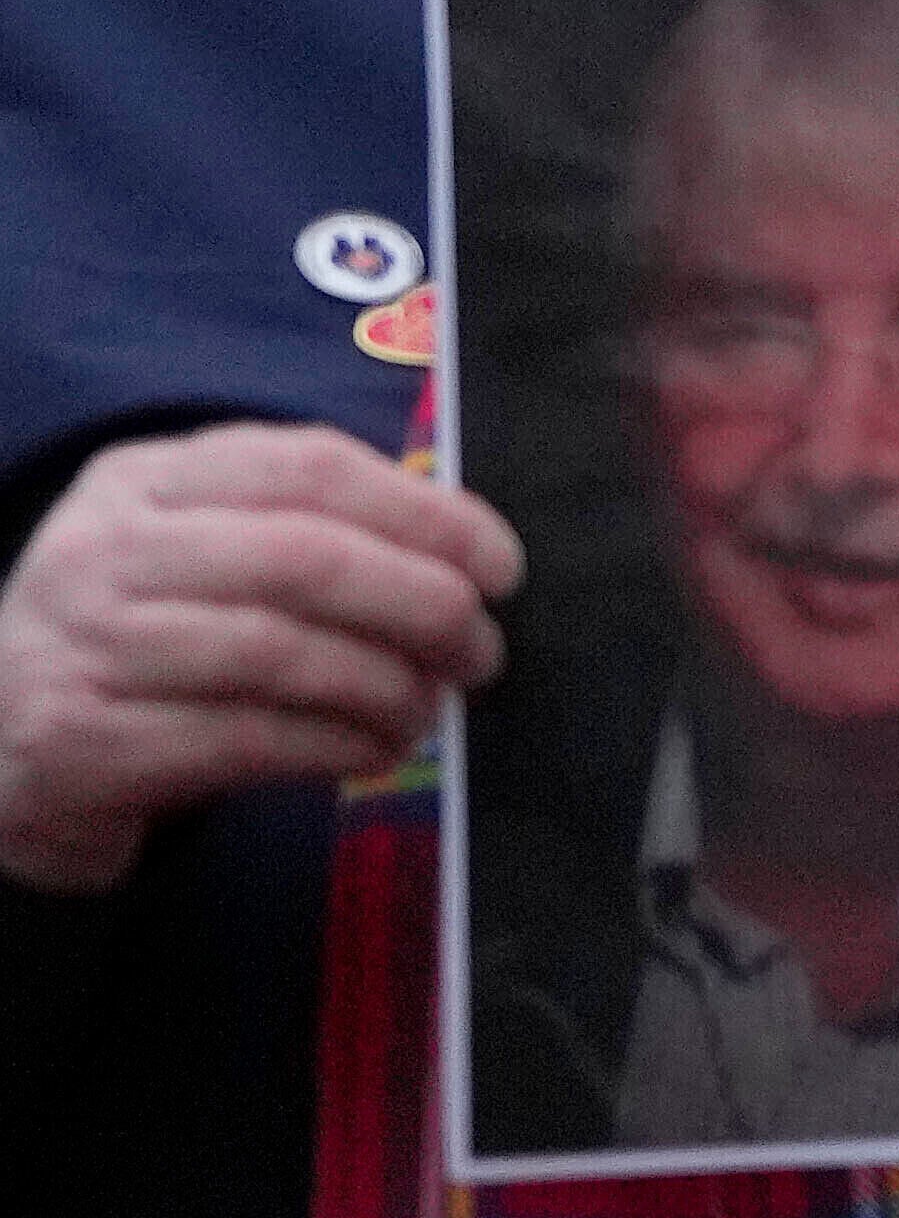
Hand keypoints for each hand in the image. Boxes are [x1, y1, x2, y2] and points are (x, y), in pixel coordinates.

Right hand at [0, 425, 522, 897]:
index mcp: (143, 479)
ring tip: (429, 708)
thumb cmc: (137, 640)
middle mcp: (101, 549)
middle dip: (421, 603)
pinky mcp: (78, 740)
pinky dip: (332, 746)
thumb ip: (306, 533)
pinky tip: (373, 752)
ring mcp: (81, 644)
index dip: (426, 512)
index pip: (308, 465)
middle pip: (304, 557)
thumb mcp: (198, 555)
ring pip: (279, 652)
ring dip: (385, 686)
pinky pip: (242, 737)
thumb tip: (464, 556)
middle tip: (480, 649)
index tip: (500, 564)